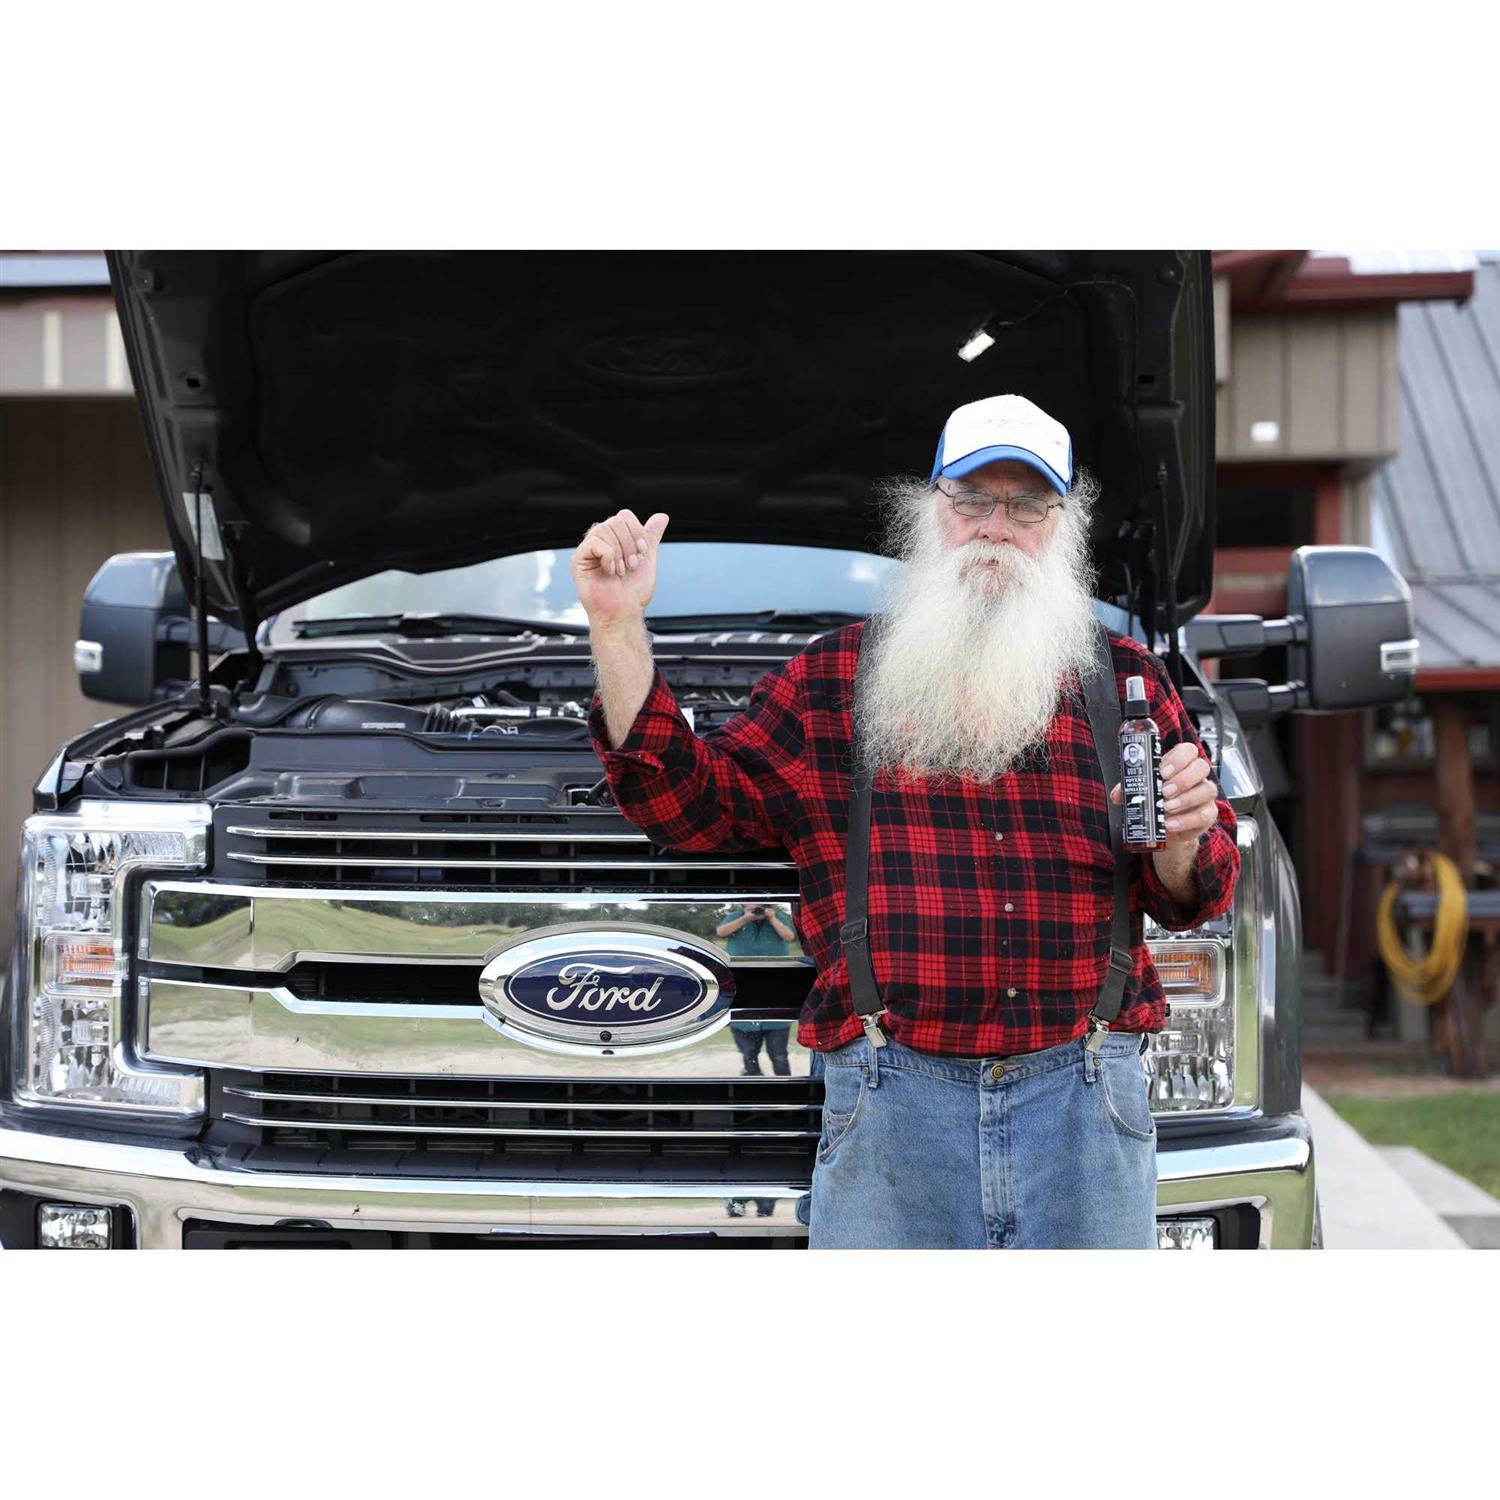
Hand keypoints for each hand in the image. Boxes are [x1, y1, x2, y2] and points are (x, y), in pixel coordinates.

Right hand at [572, 509, 669, 630]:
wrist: (624, 613)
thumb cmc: (633, 592)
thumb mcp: (647, 559)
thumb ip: (650, 537)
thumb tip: (662, 516)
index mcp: (614, 539)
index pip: (624, 516)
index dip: (637, 531)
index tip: (643, 552)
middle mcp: (600, 541)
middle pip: (615, 520)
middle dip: (630, 544)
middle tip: (632, 565)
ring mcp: (588, 550)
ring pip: (604, 528)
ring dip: (620, 552)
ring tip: (622, 571)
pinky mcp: (578, 560)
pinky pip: (594, 542)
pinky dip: (608, 556)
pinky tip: (610, 571)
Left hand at [1109, 742, 1218, 851]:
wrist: (1163, 826)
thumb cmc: (1154, 801)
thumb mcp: (1140, 791)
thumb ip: (1129, 788)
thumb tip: (1118, 794)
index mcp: (1181, 764)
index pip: (1187, 750)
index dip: (1178, 759)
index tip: (1163, 771)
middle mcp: (1196, 776)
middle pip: (1201, 767)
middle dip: (1183, 779)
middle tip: (1164, 792)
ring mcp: (1204, 794)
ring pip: (1206, 790)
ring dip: (1185, 800)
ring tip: (1166, 808)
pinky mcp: (1208, 814)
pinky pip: (1204, 815)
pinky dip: (1186, 820)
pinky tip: (1171, 824)